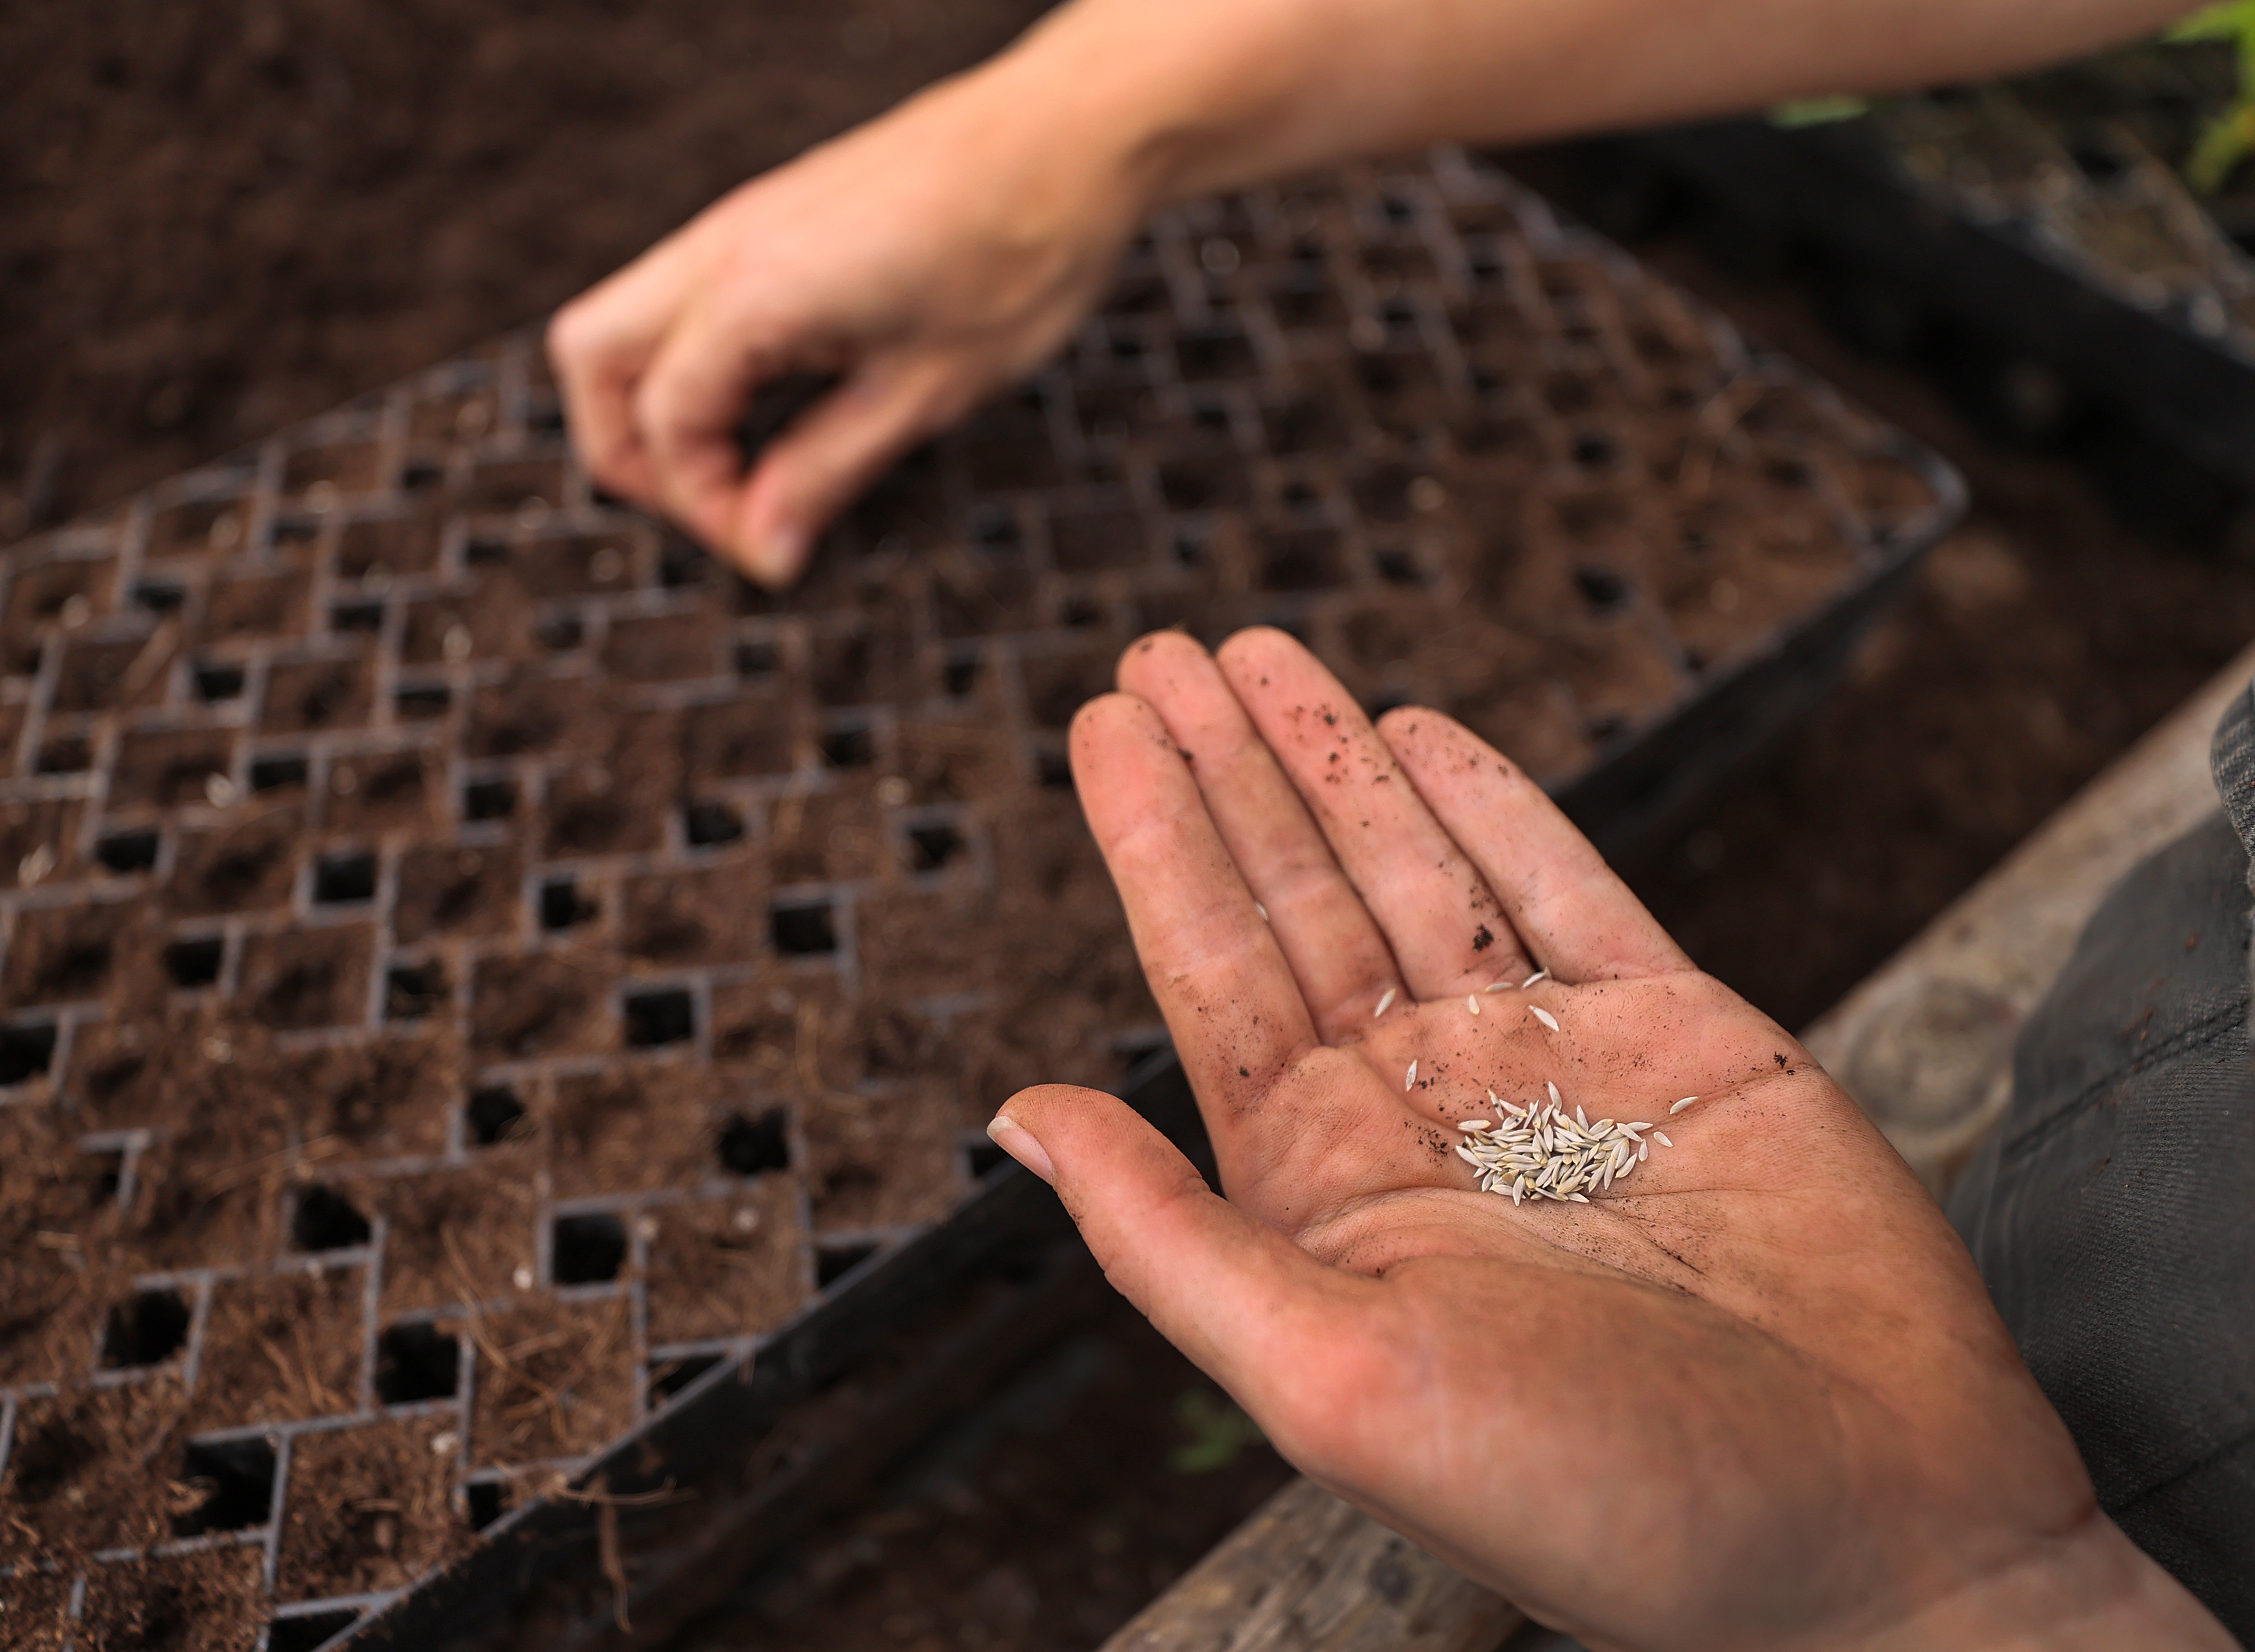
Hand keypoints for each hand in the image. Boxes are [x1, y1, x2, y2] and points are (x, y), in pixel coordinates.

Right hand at [546, 56, 1141, 586]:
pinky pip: (680, 294)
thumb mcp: (927, 393)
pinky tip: (769, 400)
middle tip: (719, 508)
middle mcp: (722, 246)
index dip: (707, 508)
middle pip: (590, 357)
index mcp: (754, 294)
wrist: (1068, 134)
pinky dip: (694, 360)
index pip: (667, 425)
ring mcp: (737, 222)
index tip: (776, 548)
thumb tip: (765, 550)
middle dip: (629, 452)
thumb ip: (826, 473)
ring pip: (623, 317)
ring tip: (739, 464)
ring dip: (654, 401)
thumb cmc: (1017, 252)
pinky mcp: (767, 215)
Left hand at [988, 629, 2231, 1649]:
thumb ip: (1166, 1239)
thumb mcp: (1330, 1375)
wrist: (1866, 1534)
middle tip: (1157, 652)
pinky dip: (1496, 805)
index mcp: (1327, 1191)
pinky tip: (1419, 740)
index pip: (1211, 973)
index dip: (1154, 840)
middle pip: (1297, 900)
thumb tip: (1014, 1121)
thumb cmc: (1597, 1503)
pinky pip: (1568, 889)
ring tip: (1259, 654)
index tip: (1103, 723)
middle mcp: (1426, 1116)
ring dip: (1335, 761)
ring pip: (1416, 874)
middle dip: (1226, 774)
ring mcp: (1555, 1067)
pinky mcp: (1683, 1039)